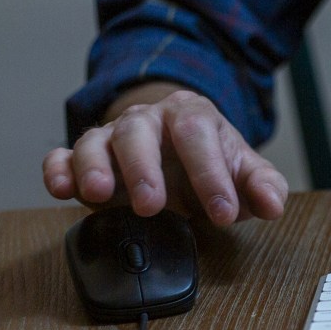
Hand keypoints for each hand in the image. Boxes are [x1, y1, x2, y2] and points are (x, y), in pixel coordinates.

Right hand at [42, 85, 287, 225]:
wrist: (180, 151)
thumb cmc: (213, 162)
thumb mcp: (246, 173)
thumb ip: (264, 187)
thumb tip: (273, 204)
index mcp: (192, 116)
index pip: (198, 134)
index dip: (210, 173)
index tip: (223, 213)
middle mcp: (148, 120)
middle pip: (138, 132)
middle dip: (143, 169)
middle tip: (152, 205)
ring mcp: (113, 136)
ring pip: (96, 141)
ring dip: (93, 166)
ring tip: (98, 194)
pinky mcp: (86, 157)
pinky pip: (63, 156)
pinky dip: (57, 170)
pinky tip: (60, 189)